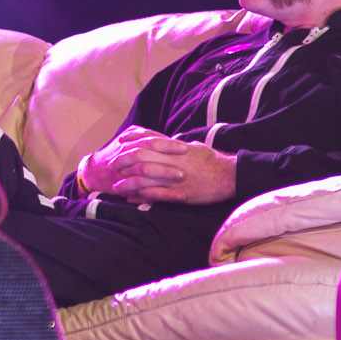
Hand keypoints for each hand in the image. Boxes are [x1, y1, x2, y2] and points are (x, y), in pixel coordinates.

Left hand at [80, 127, 237, 203]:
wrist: (229, 176)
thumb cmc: (213, 161)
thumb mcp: (194, 147)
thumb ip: (178, 145)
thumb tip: (170, 141)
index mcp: (175, 147)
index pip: (148, 140)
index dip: (131, 141)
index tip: (120, 142)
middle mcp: (171, 160)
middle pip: (140, 156)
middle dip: (123, 160)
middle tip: (112, 165)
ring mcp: (174, 176)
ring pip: (144, 176)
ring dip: (128, 182)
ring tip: (116, 187)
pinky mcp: (179, 192)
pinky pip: (155, 194)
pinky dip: (141, 196)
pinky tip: (132, 199)